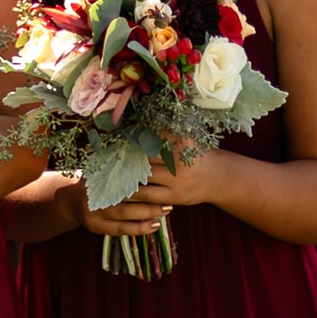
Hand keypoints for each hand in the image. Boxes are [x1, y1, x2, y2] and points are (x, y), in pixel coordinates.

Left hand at [85, 142, 229, 236]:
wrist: (220, 178)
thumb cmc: (194, 155)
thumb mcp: (183, 139)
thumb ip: (162, 132)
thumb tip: (131, 121)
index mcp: (180, 140)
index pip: (149, 135)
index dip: (127, 135)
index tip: (106, 133)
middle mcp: (179, 159)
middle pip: (142, 156)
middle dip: (120, 155)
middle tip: (96, 153)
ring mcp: (177, 179)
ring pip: (142, 177)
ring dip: (121, 176)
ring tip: (101, 173)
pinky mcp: (175, 196)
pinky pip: (147, 196)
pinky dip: (131, 193)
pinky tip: (116, 190)